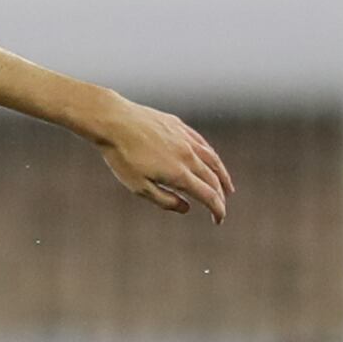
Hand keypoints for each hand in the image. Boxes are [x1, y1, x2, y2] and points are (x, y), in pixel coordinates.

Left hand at [85, 94, 233, 222]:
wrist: (114, 121)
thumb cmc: (122, 157)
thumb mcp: (139, 187)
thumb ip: (165, 200)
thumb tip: (187, 208)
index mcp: (179, 174)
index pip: (207, 195)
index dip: (217, 209)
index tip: (218, 220)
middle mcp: (188, 156)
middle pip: (213, 179)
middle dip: (220, 197)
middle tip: (221, 208)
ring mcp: (185, 139)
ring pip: (213, 160)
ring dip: (222, 176)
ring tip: (228, 188)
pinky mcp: (179, 127)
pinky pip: (203, 144)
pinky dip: (212, 157)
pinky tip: (211, 161)